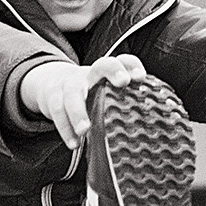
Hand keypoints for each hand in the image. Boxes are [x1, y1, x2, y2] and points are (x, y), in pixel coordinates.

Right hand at [21, 54, 146, 149]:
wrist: (54, 84)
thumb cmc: (91, 95)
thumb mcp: (106, 95)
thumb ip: (125, 106)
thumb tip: (151, 133)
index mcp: (107, 73)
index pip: (123, 61)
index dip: (132, 66)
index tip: (140, 77)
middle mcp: (90, 75)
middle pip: (101, 66)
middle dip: (113, 71)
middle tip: (123, 82)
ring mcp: (70, 85)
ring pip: (72, 93)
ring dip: (78, 111)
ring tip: (85, 130)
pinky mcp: (54, 98)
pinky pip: (57, 112)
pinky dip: (65, 129)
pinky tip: (73, 144)